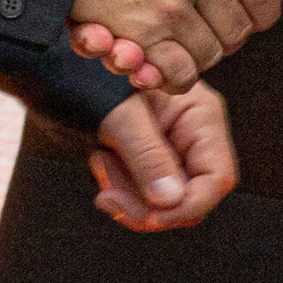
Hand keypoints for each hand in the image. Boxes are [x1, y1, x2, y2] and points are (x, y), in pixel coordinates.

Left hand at [92, 86, 237, 231]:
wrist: (65, 66)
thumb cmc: (94, 76)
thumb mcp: (120, 112)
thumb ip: (147, 155)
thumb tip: (171, 201)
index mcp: (200, 115)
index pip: (217, 178)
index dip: (187, 205)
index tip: (149, 215)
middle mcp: (192, 136)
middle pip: (190, 197)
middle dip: (148, 206)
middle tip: (108, 196)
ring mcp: (171, 150)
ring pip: (165, 202)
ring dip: (129, 197)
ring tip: (100, 163)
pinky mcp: (149, 160)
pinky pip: (144, 194)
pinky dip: (121, 189)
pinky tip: (101, 162)